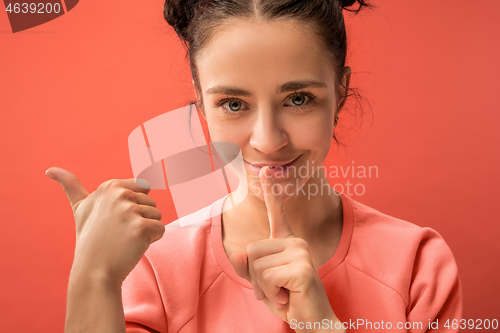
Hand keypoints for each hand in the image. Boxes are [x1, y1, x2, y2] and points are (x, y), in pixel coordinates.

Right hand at [46, 167, 164, 284]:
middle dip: (141, 219)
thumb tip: (51, 170)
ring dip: (146, 230)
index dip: (135, 205)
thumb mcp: (80, 208)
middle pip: (152, 202)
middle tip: (119, 232)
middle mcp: (120, 195)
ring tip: (125, 239)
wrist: (93, 270)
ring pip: (157, 216)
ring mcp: (130, 211)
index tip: (117, 218)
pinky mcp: (141, 227)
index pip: (144, 187)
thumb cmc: (90, 239)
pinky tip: (133, 246)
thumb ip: (70, 186)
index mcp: (110, 187)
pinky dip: (152, 240)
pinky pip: (160, 229)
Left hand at [229, 166, 342, 331]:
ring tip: (282, 292)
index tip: (265, 169)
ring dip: (264, 287)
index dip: (270, 190)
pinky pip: (267, 278)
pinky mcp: (301, 267)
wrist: (312, 320)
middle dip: (256, 277)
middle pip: (252, 250)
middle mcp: (295, 241)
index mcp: (286, 241)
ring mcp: (300, 252)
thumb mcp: (261, 283)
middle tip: (275, 288)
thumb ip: (248, 268)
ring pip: (257, 264)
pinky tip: (287, 297)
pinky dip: (271, 294)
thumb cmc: (287, 298)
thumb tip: (240, 254)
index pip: (276, 212)